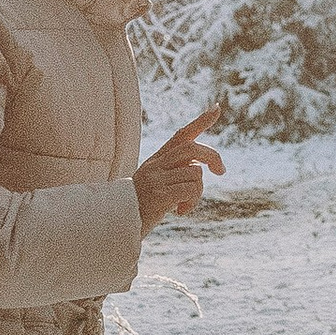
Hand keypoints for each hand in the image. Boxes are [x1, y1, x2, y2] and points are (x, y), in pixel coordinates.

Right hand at [134, 106, 223, 233]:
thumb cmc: (140, 208)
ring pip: (196, 173)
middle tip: (221, 172)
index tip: (216, 109)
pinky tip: (180, 212)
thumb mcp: (156, 184)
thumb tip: (200, 167)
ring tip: (183, 205)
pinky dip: (192, 203)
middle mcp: (155, 165)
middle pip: (193, 148)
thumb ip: (174, 171)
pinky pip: (190, 190)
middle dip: (213, 156)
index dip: (200, 122)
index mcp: (156, 160)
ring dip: (198, 192)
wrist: (114, 225)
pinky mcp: (158, 195)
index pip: (181, 135)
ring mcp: (155, 179)